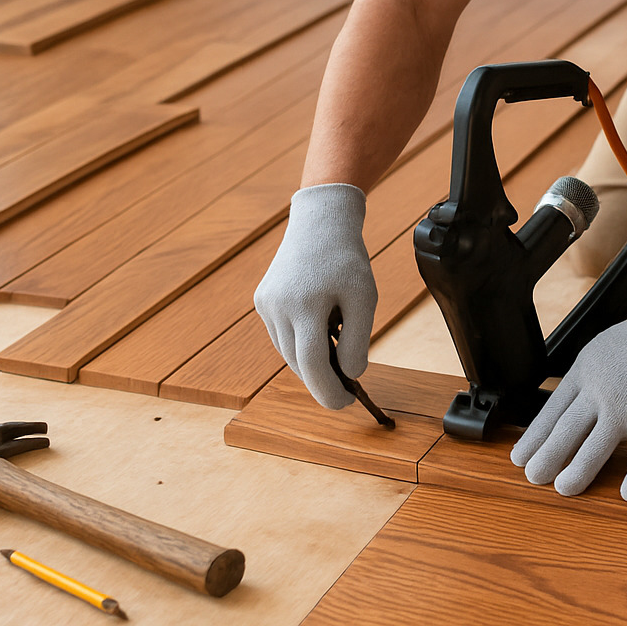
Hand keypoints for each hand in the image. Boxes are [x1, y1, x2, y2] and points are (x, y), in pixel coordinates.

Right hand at [254, 183, 377, 409]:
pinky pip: (281, 335)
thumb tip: (351, 375)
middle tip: (347, 390)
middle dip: (321, 380)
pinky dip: (299, 344)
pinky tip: (318, 337)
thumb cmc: (346, 259)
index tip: (346, 403)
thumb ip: (357, 339)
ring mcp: (266, 304)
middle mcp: (278, 306)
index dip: (328, 390)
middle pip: (298, 361)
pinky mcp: (262, 300)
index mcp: (304, 305)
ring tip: (335, 361)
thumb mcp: (364, 297)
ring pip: (287, 351)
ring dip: (310, 363)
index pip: (312, 364)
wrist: (320, 222)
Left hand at [510, 263, 626, 501]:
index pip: (552, 410)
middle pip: (565, 430)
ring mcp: (625, 407)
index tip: (521, 455)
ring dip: (577, 472)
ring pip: (594, 448)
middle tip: (533, 477)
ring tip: (565, 489)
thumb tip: (594, 410)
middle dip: (546, 457)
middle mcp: (599, 391)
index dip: (535, 436)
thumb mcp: (604, 348)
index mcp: (584, 372)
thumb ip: (595, 379)